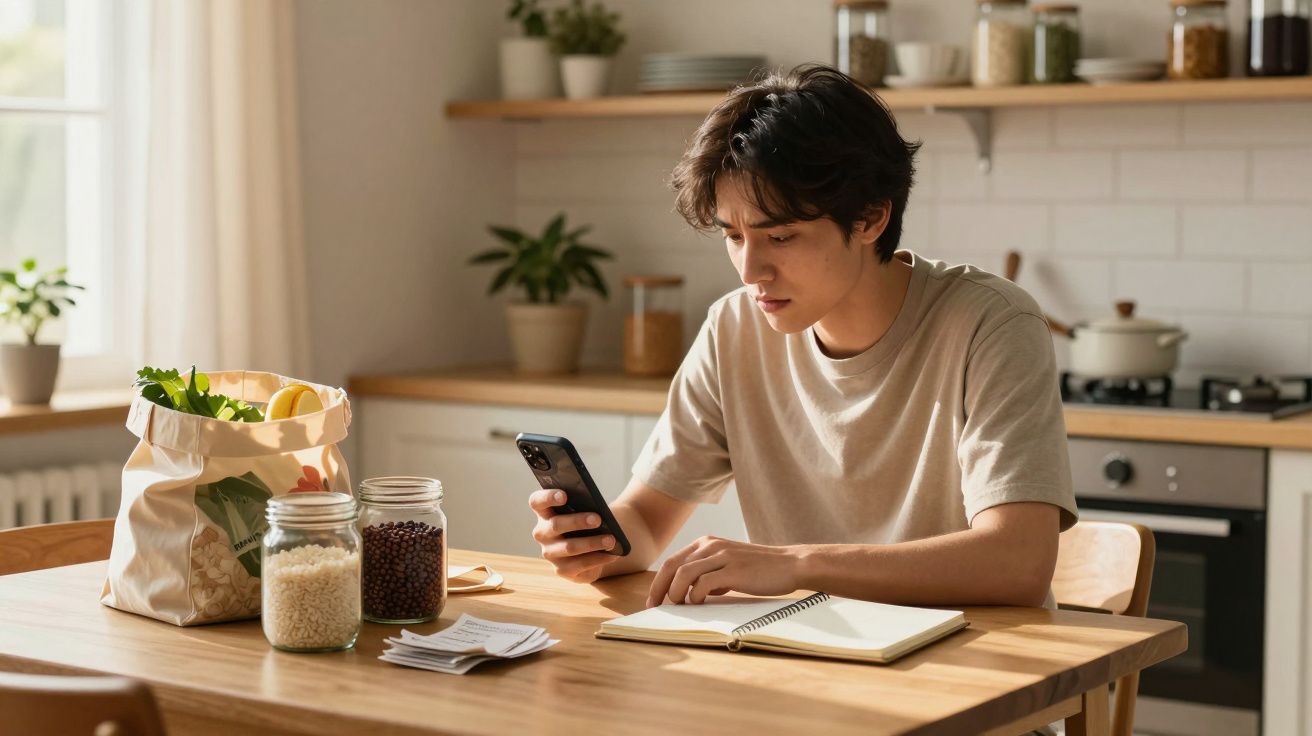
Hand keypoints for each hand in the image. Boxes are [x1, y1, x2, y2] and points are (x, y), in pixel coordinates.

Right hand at [528, 489, 616, 583]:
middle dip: (577, 521)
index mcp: (544, 513)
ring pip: (569, 547)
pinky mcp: (561, 570)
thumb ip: (587, 505)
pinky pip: (579, 565)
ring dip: (592, 543)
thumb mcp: (586, 511)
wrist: (593, 548)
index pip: (537, 502)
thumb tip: (598, 510)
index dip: (548, 497)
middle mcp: (542, 533)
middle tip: (598, 519)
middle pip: (555, 525)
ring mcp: (550, 553)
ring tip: (611, 540)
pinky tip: (611, 554)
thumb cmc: (587, 523)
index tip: (564, 495)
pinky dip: (598, 559)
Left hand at [646, 536, 804, 607]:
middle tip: (655, 607)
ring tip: (678, 607)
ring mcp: (722, 556)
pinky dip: (695, 596)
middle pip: (672, 566)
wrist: (791, 564)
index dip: (659, 581)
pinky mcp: (733, 570)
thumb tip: (693, 593)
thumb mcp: (730, 565)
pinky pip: (703, 584)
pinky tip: (699, 604)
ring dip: (675, 593)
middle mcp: (711, 545)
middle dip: (659, 588)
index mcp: (707, 543)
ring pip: (683, 574)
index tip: (654, 600)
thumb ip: (711, 574)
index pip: (672, 561)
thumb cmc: (761, 569)